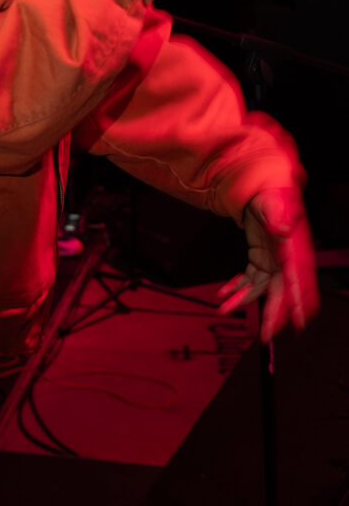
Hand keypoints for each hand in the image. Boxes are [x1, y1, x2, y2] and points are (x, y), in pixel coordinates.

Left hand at [217, 187, 319, 341]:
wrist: (262, 188)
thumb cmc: (272, 194)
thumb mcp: (274, 201)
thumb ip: (278, 214)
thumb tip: (283, 228)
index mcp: (295, 248)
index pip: (299, 279)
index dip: (299, 301)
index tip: (299, 322)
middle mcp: (287, 260)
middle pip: (282, 292)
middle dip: (273, 314)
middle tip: (265, 334)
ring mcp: (274, 262)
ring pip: (262, 289)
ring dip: (244, 300)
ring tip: (224, 309)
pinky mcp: (261, 260)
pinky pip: (250, 279)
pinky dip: (237, 287)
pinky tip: (224, 292)